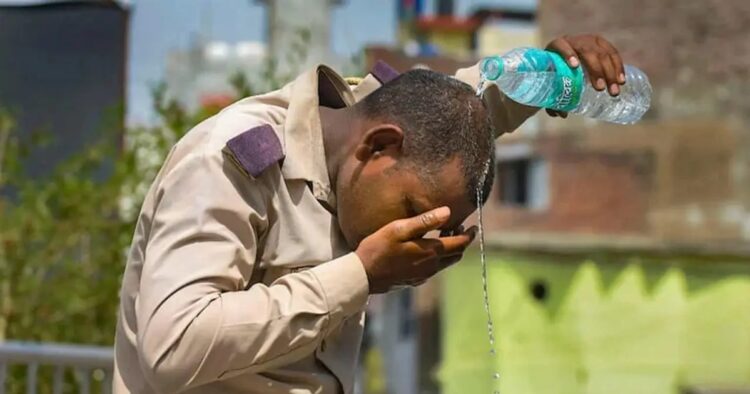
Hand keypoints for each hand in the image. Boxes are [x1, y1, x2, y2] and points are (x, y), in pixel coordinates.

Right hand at [355, 207, 476, 293]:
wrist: (363, 276)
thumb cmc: (378, 248)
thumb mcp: (399, 229)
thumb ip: (424, 221)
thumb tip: (448, 212)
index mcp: (431, 252)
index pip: (460, 243)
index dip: (469, 235)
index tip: (473, 226)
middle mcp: (432, 266)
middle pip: (456, 255)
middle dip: (461, 241)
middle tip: (457, 227)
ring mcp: (424, 275)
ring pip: (446, 263)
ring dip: (450, 250)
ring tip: (442, 235)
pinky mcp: (415, 280)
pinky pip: (434, 269)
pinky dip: (438, 258)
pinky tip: (426, 249)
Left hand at [545, 34, 625, 117]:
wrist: (563, 56)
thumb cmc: (554, 74)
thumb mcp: (550, 82)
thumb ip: (552, 99)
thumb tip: (562, 114)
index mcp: (556, 46)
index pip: (561, 47)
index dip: (568, 55)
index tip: (574, 66)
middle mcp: (574, 41)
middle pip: (587, 52)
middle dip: (596, 70)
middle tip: (600, 88)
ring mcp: (589, 40)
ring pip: (602, 54)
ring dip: (611, 72)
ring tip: (614, 90)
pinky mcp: (601, 43)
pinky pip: (613, 53)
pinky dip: (619, 67)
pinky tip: (621, 80)